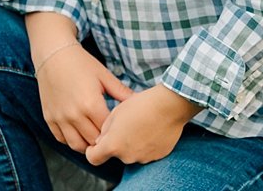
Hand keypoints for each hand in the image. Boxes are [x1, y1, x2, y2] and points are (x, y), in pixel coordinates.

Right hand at [36, 44, 133, 152]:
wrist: (54, 57)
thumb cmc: (82, 64)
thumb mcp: (104, 76)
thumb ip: (121, 92)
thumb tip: (139, 101)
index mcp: (91, 104)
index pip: (107, 129)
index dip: (116, 131)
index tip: (121, 128)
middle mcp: (74, 115)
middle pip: (93, 140)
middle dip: (103, 140)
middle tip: (111, 136)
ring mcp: (60, 119)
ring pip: (76, 145)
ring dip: (87, 145)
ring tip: (96, 139)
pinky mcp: (49, 119)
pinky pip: (61, 139)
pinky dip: (71, 140)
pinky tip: (80, 133)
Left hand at [85, 84, 200, 165]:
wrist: (170, 104)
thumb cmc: (142, 104)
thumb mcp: (116, 112)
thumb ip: (105, 129)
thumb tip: (103, 138)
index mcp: (113, 145)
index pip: (93, 158)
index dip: (92, 151)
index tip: (97, 144)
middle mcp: (127, 156)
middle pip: (116, 153)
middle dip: (118, 142)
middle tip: (128, 125)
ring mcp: (144, 157)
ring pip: (133, 153)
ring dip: (134, 143)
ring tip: (143, 125)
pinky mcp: (158, 155)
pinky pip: (148, 152)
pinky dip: (148, 144)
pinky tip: (154, 129)